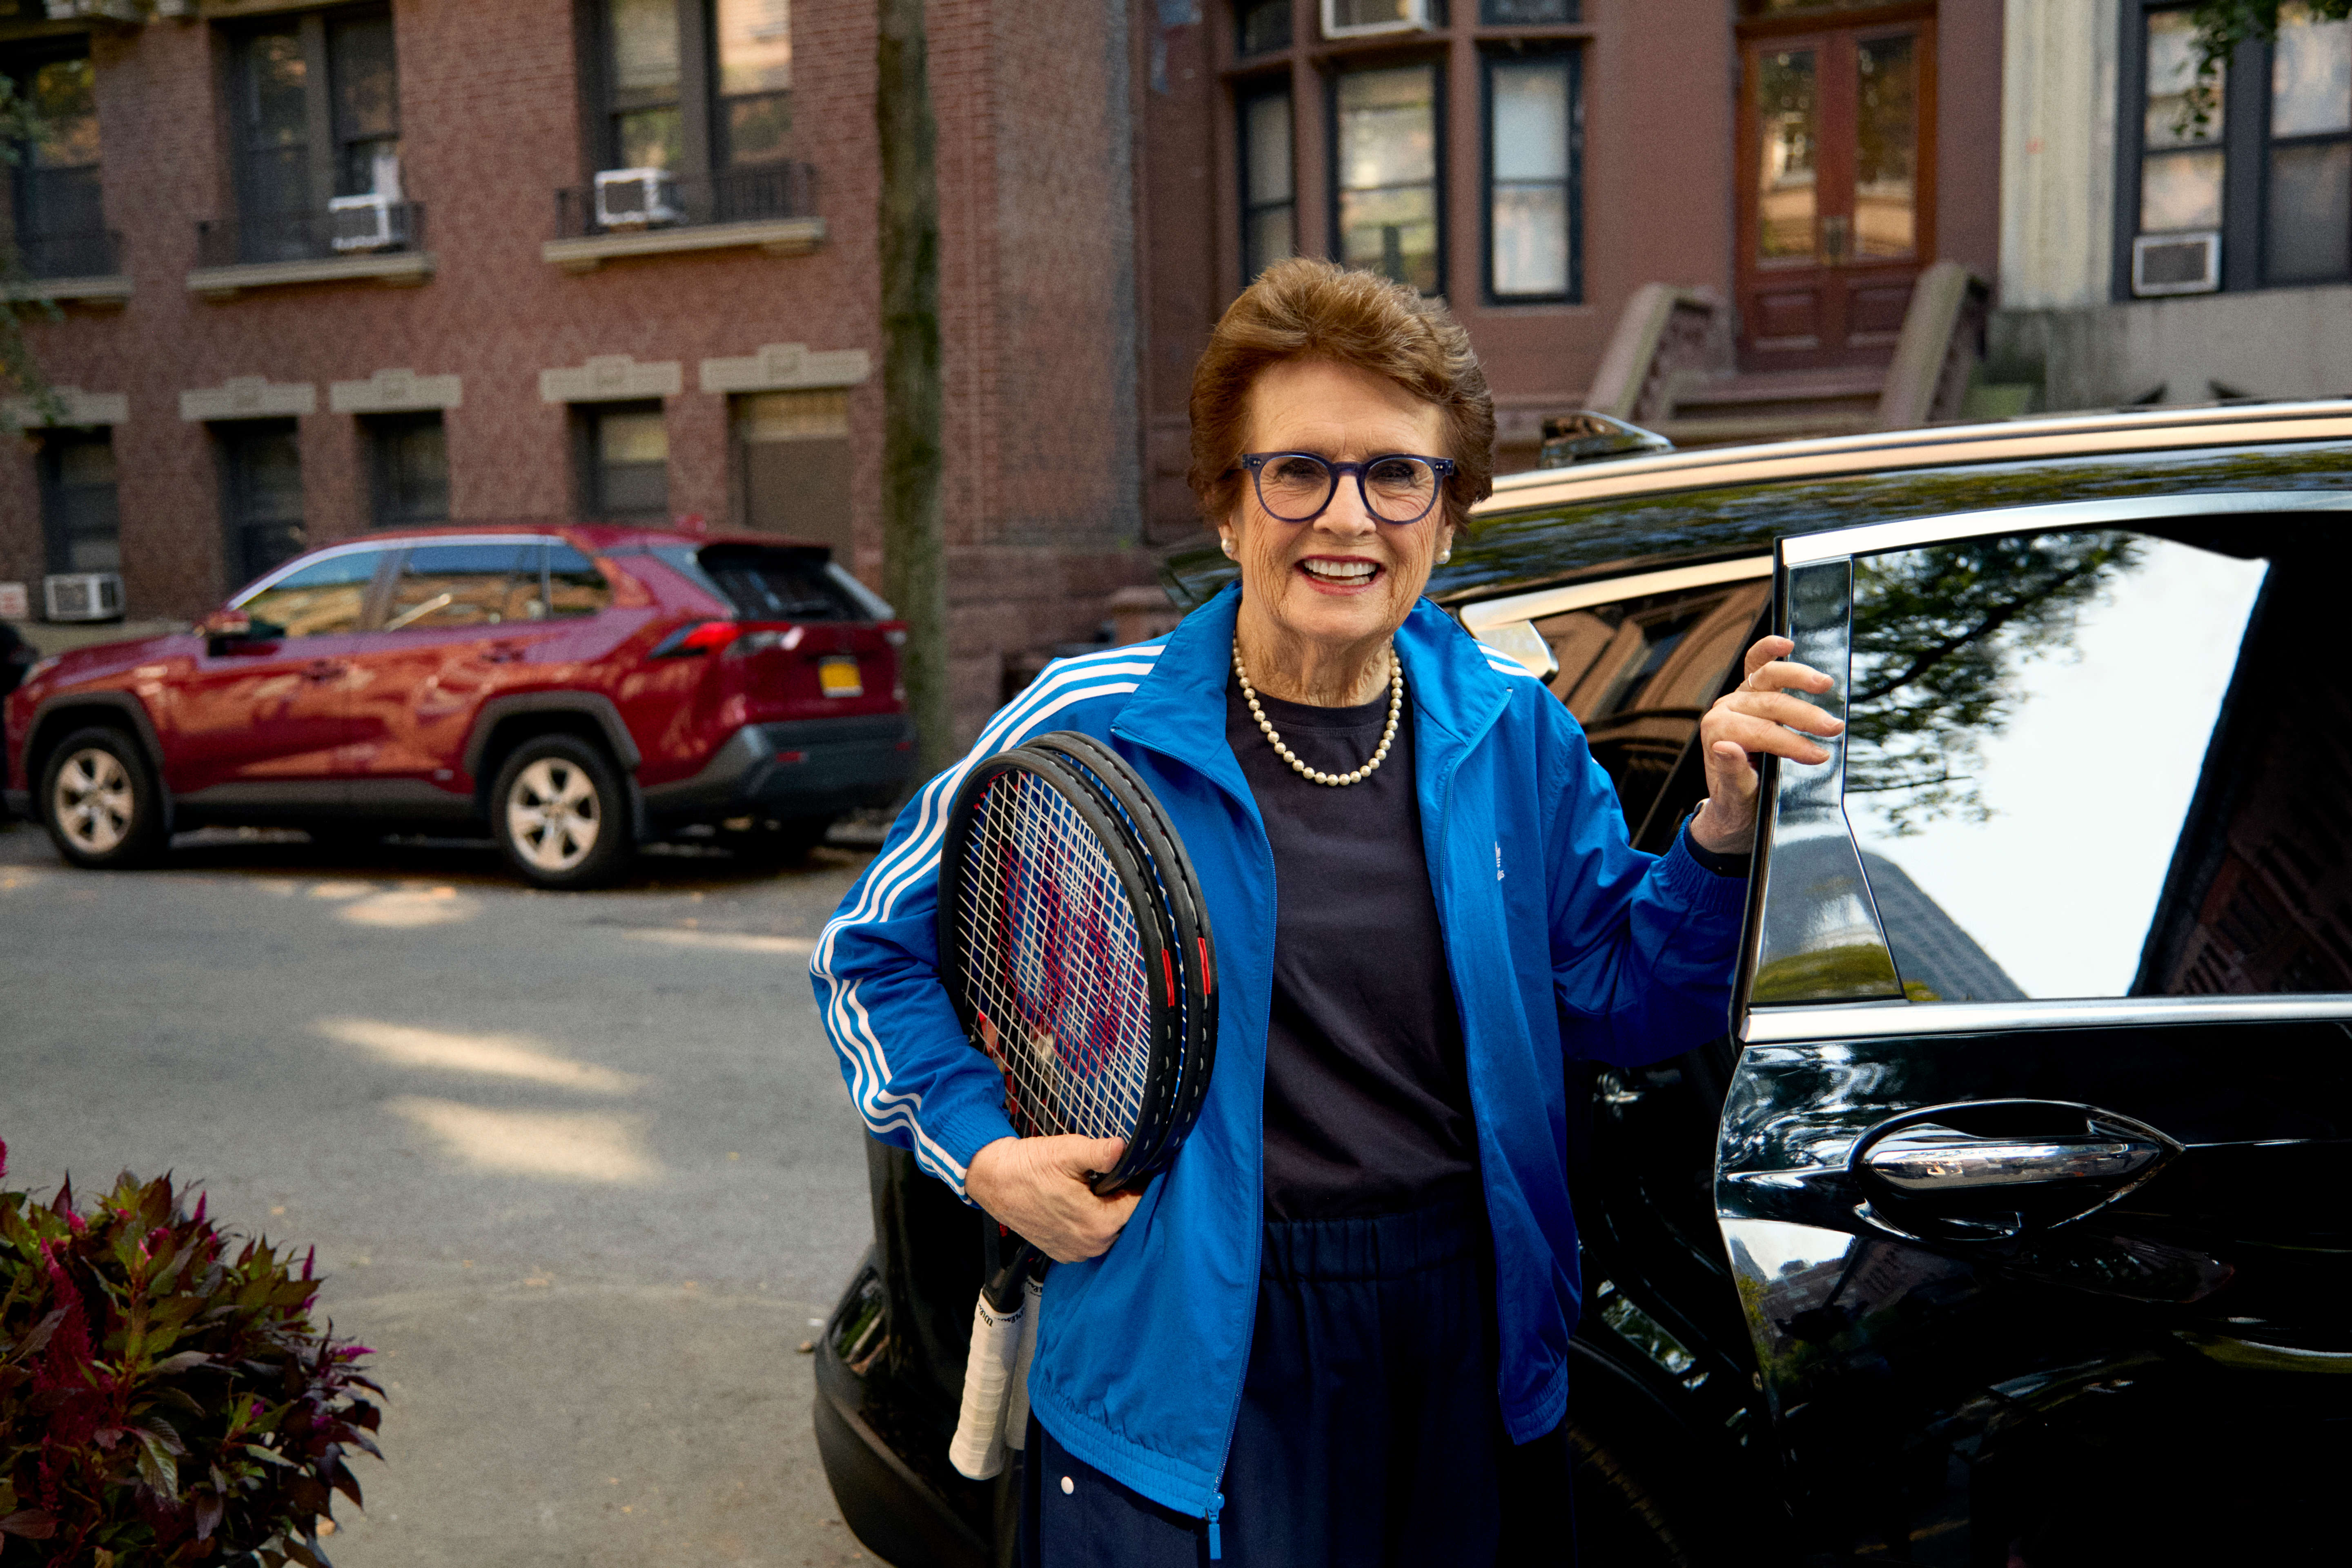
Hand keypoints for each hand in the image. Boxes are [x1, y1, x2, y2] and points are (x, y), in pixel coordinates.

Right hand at [964, 1135, 1138, 1263]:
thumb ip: (1099, 1153)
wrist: (995, 1181)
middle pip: (1126, 1221)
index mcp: (1099, 1224)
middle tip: (1111, 1176)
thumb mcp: (1067, 1152)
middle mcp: (1090, 1246)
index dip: (1139, 1184)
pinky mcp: (1063, 1253)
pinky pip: (1090, 1239)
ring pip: (1109, 1231)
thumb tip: (1123, 1148)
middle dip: (1123, 1199)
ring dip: (1107, 1212)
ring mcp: (1076, 1253)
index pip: (1139, 1206)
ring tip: (1093, 1188)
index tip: (1133, 1169)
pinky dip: (1090, 1223)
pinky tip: (1079, 1204)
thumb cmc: (1030, 1166)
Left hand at [1689, 635, 1843, 855]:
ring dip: (1798, 678)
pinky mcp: (1750, 691)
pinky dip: (1769, 651)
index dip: (1791, 743)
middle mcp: (1724, 710)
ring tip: (1826, 685)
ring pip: (1766, 677)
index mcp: (1717, 734)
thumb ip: (1731, 774)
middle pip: (1768, 704)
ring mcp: (1737, 698)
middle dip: (1804, 716)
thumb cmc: (1737, 803)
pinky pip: (1756, 664)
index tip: (1820, 757)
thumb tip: (1726, 748)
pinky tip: (1786, 643)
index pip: (1760, 732)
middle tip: (1834, 728)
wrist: (1733, 806)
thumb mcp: (1735, 798)